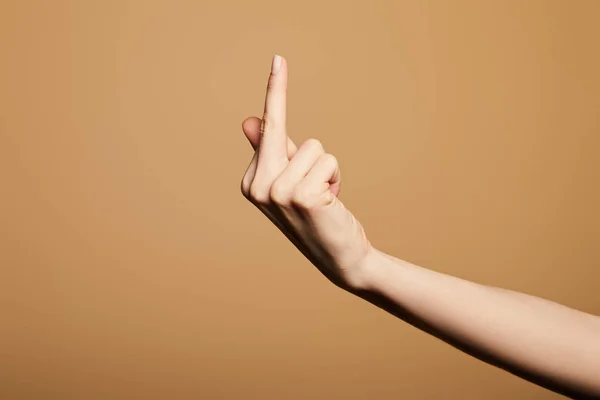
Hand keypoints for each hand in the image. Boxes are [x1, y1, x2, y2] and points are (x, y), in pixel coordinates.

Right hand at [240, 55, 371, 289]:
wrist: (339, 256)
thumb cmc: (316, 216)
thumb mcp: (291, 182)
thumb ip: (274, 151)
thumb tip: (250, 121)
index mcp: (251, 180)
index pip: (267, 129)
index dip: (275, 92)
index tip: (278, 58)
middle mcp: (257, 185)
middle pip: (288, 133)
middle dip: (303, 141)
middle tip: (298, 118)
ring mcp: (276, 192)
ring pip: (314, 147)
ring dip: (327, 169)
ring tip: (323, 197)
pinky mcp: (300, 195)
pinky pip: (327, 160)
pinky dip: (335, 178)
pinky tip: (330, 203)